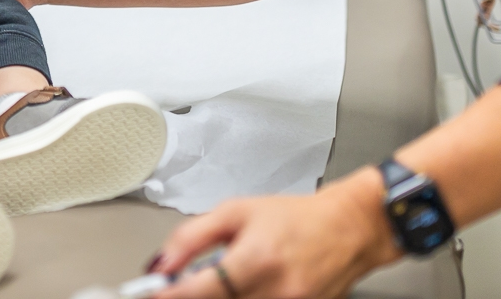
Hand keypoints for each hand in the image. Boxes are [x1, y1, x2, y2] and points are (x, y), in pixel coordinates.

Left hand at [150, 171, 396, 298]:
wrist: (350, 230)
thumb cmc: (296, 218)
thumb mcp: (237, 211)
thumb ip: (193, 236)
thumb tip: (162, 263)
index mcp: (257, 258)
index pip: (202, 290)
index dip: (170, 295)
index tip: (151, 294)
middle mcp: (276, 291)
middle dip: (194, 295)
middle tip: (184, 285)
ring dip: (221, 298)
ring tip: (226, 279)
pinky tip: (245, 288)